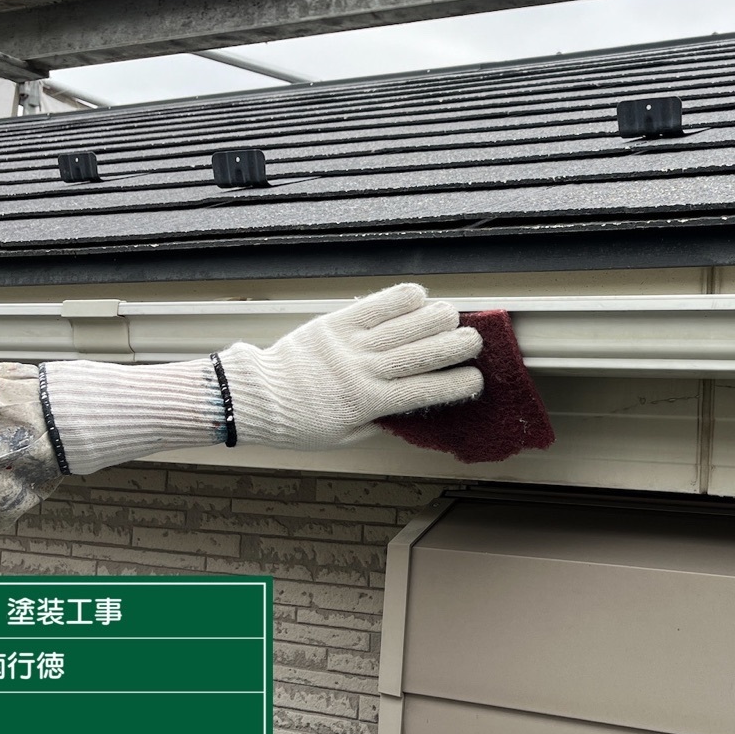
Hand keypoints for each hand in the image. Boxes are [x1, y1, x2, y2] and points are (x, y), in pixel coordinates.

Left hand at [218, 283, 483, 450]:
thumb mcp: (344, 437)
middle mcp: (365, 370)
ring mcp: (351, 343)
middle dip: (457, 345)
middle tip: (473, 341)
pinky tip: (419, 296)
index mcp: (369, 403)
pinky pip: (376, 305)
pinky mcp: (336, 322)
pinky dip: (402, 298)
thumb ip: (379, 423)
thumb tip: (410, 411)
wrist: (259, 398)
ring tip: (452, 316)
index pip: (426, 391)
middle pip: (424, 352)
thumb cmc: (299, 423)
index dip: (458, 384)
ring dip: (437, 317)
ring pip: (406, 324)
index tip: (476, 380)